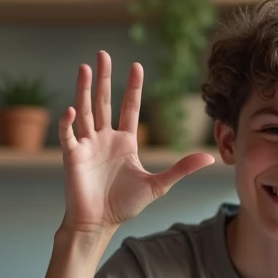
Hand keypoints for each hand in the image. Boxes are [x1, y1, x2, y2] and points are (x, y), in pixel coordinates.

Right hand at [59, 51, 213, 235]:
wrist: (100, 223)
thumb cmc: (125, 205)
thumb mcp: (158, 185)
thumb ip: (181, 169)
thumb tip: (209, 158)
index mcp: (125, 142)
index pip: (129, 108)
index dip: (132, 87)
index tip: (135, 66)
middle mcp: (104, 139)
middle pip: (103, 102)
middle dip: (103, 78)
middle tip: (102, 54)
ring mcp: (87, 145)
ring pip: (85, 111)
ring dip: (84, 90)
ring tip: (84, 68)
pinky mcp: (72, 156)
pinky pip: (69, 135)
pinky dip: (68, 122)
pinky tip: (72, 109)